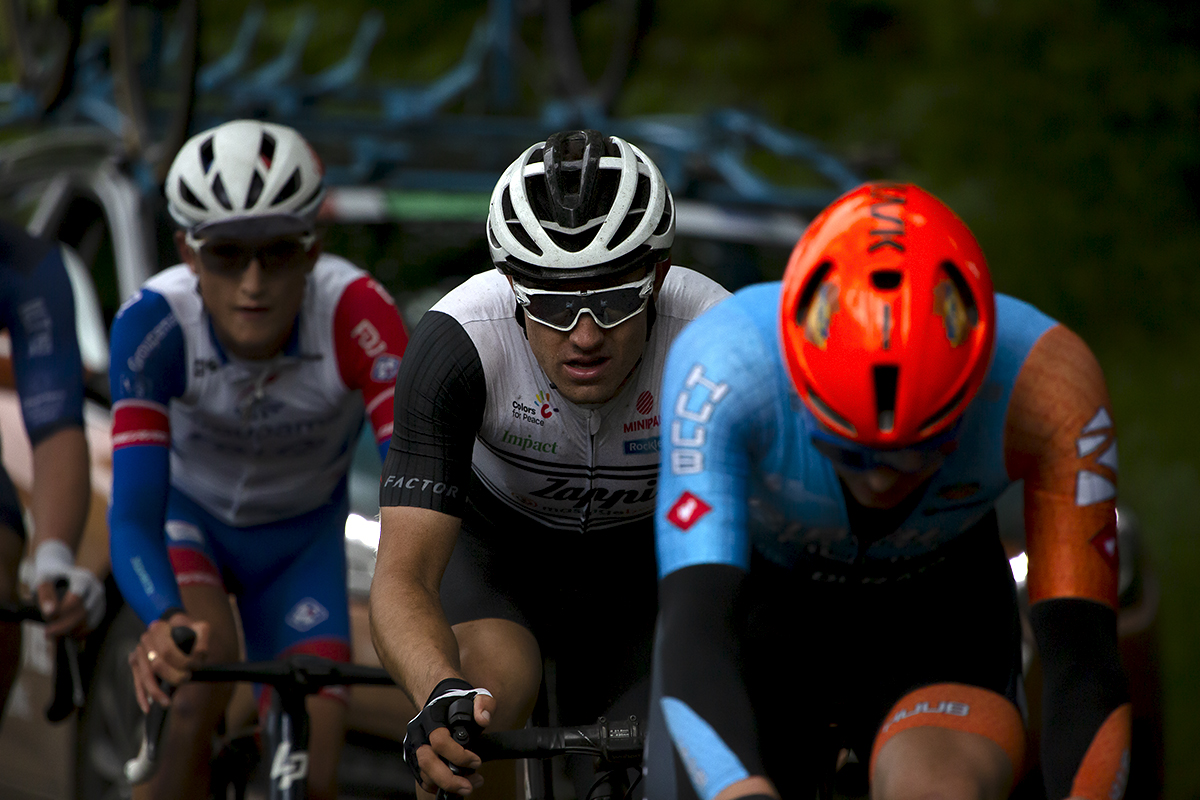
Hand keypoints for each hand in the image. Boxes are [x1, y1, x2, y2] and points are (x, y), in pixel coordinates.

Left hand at [32, 539, 104, 635]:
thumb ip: (46, 595)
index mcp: (83, 579)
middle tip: (47, 633)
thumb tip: (50, 613)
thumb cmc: (52, 576)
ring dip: (71, 631)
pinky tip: (66, 633)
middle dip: (64, 626)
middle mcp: (96, 589)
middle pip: (82, 613)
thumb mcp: (45, 580)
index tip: (46, 619)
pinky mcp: (101, 609)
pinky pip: (92, 625)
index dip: (60, 613)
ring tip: (55, 634)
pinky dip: (79, 632)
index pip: (75, 601)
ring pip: (88, 622)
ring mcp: (100, 600)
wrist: (64, 571)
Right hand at [128, 614, 209, 713]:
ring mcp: (138, 652)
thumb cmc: (188, 631)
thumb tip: (197, 657)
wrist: (175, 629)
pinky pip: (137, 682)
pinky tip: (148, 707)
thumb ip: (202, 641)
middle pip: (155, 665)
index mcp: (159, 628)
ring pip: (145, 676)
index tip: (193, 668)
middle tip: (185, 680)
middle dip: (171, 677)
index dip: (181, 662)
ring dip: (156, 691)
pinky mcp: (135, 663)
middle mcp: (146, 639)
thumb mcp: (200, 629)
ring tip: (167, 703)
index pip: (167, 651)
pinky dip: (141, 696)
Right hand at [404, 679, 493, 794]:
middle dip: (448, 779)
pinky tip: (456, 785)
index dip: (458, 755)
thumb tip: (483, 719)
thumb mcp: (477, 697)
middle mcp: (418, 733)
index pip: (439, 740)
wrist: (441, 704)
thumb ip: (484, 704)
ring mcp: (413, 748)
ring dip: (447, 785)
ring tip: (469, 785)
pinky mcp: (414, 760)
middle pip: (426, 762)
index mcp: (431, 716)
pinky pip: (423, 779)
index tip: (477, 761)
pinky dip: (439, 786)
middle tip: (468, 787)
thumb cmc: (459, 703)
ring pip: (424, 774)